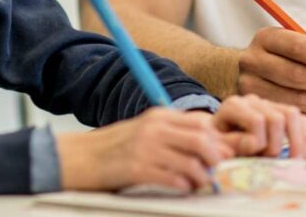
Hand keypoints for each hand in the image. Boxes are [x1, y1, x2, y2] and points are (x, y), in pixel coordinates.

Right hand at [56, 107, 230, 191]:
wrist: (81, 157)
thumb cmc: (115, 147)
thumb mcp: (145, 130)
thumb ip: (172, 133)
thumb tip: (207, 146)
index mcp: (158, 116)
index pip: (200, 123)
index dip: (217, 141)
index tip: (224, 155)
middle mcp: (154, 128)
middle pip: (201, 140)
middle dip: (215, 158)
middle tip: (216, 171)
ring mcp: (146, 148)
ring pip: (191, 162)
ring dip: (201, 177)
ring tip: (199, 183)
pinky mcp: (137, 169)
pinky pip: (172, 179)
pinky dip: (183, 185)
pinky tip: (182, 188)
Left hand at [211, 94, 305, 157]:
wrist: (219, 137)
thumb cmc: (218, 143)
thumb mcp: (217, 145)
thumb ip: (232, 144)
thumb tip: (254, 143)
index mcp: (233, 106)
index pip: (256, 120)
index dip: (260, 142)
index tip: (256, 157)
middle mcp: (251, 100)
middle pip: (277, 117)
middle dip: (277, 144)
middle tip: (272, 162)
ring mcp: (268, 104)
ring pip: (293, 114)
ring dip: (297, 141)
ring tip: (296, 161)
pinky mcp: (281, 111)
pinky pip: (301, 119)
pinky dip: (305, 137)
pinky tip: (303, 155)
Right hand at [237, 27, 305, 123]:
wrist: (255, 74)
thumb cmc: (287, 55)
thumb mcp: (305, 40)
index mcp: (266, 38)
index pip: (297, 45)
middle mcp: (252, 60)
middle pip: (295, 74)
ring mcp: (250, 86)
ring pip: (294, 99)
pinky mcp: (257, 109)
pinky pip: (291, 117)